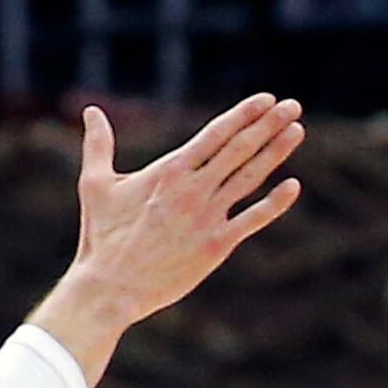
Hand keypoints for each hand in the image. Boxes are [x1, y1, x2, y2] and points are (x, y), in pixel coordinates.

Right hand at [36, 97, 305, 347]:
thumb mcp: (95, 184)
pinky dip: (275, 203)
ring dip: (275, 153)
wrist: (110, 288)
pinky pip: (252, 220)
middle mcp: (193, 189)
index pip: (215, 134)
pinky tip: (293, 185)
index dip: (244, 115)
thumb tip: (90, 111)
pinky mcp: (216, 246)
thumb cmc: (101, 237)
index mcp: (169, 171)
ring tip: (297, 131)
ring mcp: (208, 217)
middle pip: (239, 149)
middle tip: (293, 105)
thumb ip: (98, 144)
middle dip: (268, 125)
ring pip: (250, 178)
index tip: (266, 99)